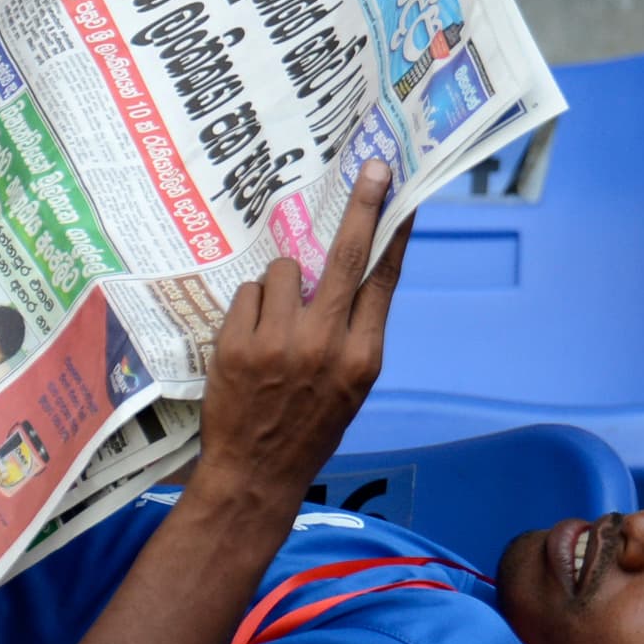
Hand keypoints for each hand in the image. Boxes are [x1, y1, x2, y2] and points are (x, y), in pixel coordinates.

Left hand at [195, 159, 409, 503]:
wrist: (254, 474)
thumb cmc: (306, 429)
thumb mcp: (349, 388)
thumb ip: (353, 333)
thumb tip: (347, 273)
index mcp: (364, 358)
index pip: (384, 281)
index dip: (394, 236)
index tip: (404, 199)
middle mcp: (327, 345)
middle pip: (346, 256)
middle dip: (363, 206)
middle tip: (372, 168)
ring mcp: (281, 342)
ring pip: (282, 270)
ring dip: (278, 287)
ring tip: (273, 326)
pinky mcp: (239, 343)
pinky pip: (248, 294)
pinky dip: (249, 309)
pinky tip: (249, 341)